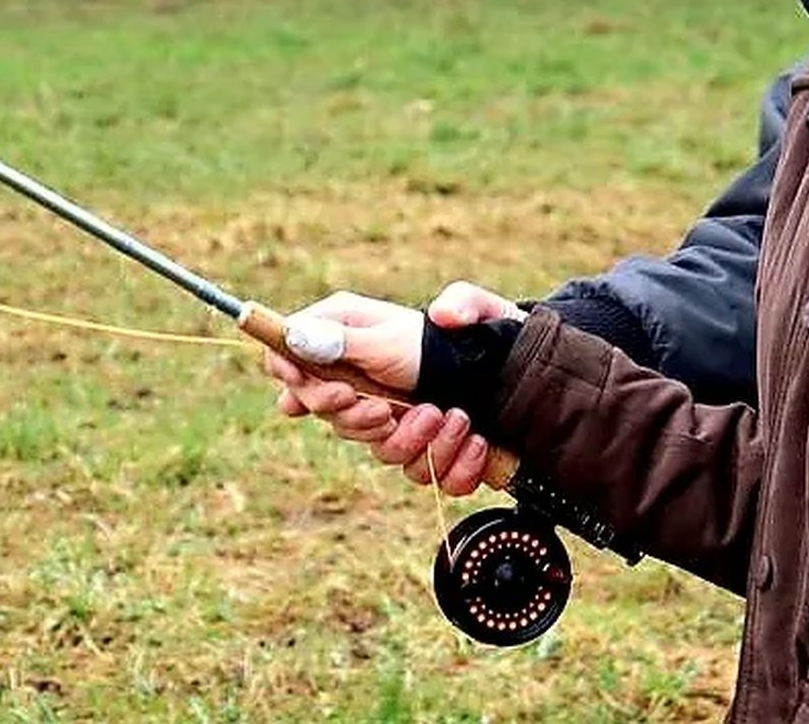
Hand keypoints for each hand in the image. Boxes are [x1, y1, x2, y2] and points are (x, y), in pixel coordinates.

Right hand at [267, 280, 520, 496]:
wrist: (519, 367)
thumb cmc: (461, 336)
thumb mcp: (398, 332)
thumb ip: (344, 338)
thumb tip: (294, 338)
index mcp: (347, 341)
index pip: (289, 368)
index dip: (303, 388)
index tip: (338, 393)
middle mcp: (366, 382)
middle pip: (333, 419)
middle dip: (363, 420)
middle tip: (388, 409)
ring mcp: (397, 419)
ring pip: (382, 453)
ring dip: (418, 439)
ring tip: (451, 415)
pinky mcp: (429, 450)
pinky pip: (427, 475)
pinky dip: (453, 462)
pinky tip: (473, 439)